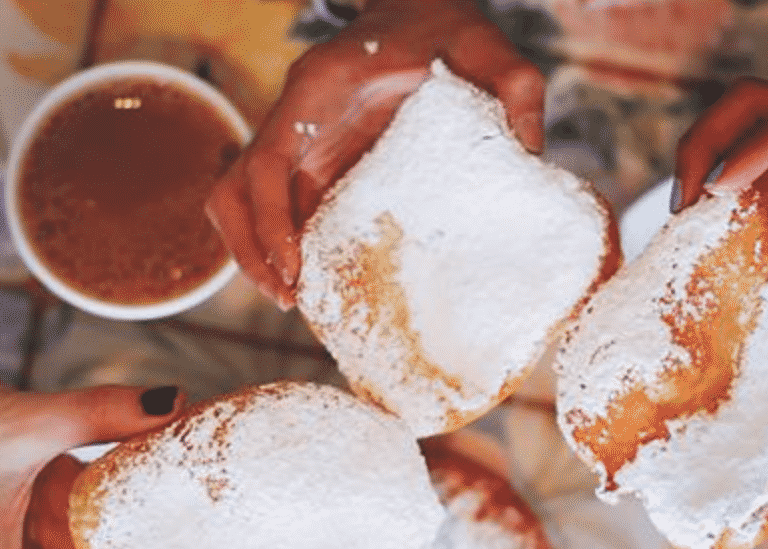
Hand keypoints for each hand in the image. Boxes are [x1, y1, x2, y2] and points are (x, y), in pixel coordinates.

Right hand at [206, 0, 544, 309]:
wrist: (423, 8)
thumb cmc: (450, 30)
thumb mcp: (490, 50)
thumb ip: (516, 91)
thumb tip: (531, 156)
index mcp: (319, 90)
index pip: (264, 163)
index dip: (268, 222)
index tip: (293, 270)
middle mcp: (298, 117)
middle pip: (236, 190)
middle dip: (252, 250)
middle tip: (290, 300)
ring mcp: (302, 138)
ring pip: (244, 200)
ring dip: (257, 251)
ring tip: (295, 299)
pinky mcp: (317, 156)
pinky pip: (280, 203)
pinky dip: (284, 241)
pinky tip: (316, 276)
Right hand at [671, 77, 767, 380]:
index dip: (753, 148)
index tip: (716, 191)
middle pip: (749, 103)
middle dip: (704, 145)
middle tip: (686, 211)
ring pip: (739, 125)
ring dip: (703, 162)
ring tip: (687, 225)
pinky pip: (751, 165)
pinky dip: (722, 190)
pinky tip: (714, 237)